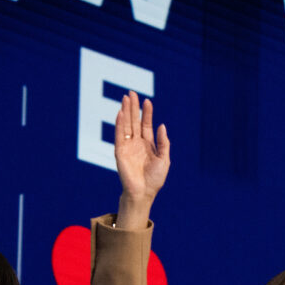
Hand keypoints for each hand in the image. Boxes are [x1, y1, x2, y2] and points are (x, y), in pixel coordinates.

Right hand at [114, 91, 169, 229]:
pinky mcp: (120, 151)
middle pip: (134, 121)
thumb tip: (162, 125)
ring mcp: (128, 146)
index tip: (147, 101)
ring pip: (126, 125)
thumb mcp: (164, 159)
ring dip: (126, 112)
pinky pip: (119, 135)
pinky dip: (119, 124)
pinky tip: (120, 113)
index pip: (145, 124)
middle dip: (133, 107)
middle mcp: (137, 143)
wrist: (144, 192)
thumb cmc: (155, 178)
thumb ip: (163, 143)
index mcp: (148, 144)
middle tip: (131, 92)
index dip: (146, 113)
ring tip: (125, 98)